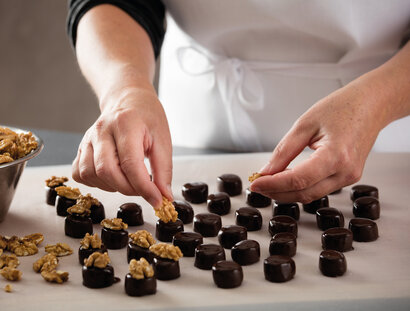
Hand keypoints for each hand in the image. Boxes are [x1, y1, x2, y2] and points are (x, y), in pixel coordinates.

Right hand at [72, 85, 171, 208]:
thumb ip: (163, 170)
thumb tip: (164, 196)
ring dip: (112, 186)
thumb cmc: (147, 118)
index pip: (130, 164)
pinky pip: (80, 173)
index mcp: (125, 124)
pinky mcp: (81, 148)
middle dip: (128, 189)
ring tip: (129, 180)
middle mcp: (101, 130)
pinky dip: (96, 182)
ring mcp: (87, 139)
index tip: (157, 200)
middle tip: (144, 189)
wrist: (129, 100)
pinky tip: (112, 177)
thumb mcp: (163, 140)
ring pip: (90, 174)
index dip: (144, 188)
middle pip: (107, 171)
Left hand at [250, 73, 389, 202]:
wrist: (371, 105)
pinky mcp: (348, 178)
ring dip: (287, 192)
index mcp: (337, 155)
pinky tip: (286, 180)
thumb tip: (266, 171)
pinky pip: (319, 189)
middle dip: (276, 192)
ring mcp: (349, 177)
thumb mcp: (305, 124)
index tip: (255, 183)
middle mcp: (346, 172)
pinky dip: (300, 188)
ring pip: (311, 195)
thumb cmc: (342, 108)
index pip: (298, 180)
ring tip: (268, 183)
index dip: (273, 185)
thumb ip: (284, 150)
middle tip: (257, 184)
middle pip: (304, 193)